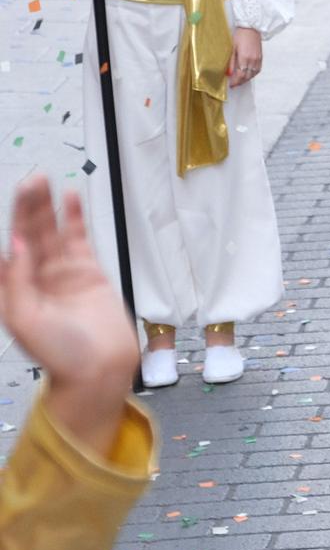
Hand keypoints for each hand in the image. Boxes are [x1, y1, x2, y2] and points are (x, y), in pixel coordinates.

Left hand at [1, 176, 135, 455]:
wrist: (100, 369)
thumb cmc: (59, 353)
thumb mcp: (23, 318)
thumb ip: (16, 280)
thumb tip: (16, 244)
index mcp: (13, 290)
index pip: (8, 248)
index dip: (11, 224)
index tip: (16, 204)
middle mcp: (35, 278)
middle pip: (29, 233)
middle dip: (28, 206)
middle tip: (31, 181)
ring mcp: (62, 272)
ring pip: (53, 230)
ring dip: (48, 206)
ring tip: (44, 181)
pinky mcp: (89, 272)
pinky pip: (80, 239)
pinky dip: (75, 218)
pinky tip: (70, 199)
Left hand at [227, 27, 261, 86]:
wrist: (252, 28)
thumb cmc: (240, 36)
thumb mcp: (232, 48)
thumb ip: (231, 62)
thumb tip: (228, 73)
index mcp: (245, 58)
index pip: (240, 75)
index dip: (236, 82)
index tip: (231, 85)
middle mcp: (253, 60)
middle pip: (247, 76)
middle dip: (240, 82)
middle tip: (234, 85)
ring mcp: (258, 59)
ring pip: (253, 74)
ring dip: (246, 79)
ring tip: (240, 81)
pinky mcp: (260, 57)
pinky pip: (257, 70)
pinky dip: (252, 74)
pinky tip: (248, 75)